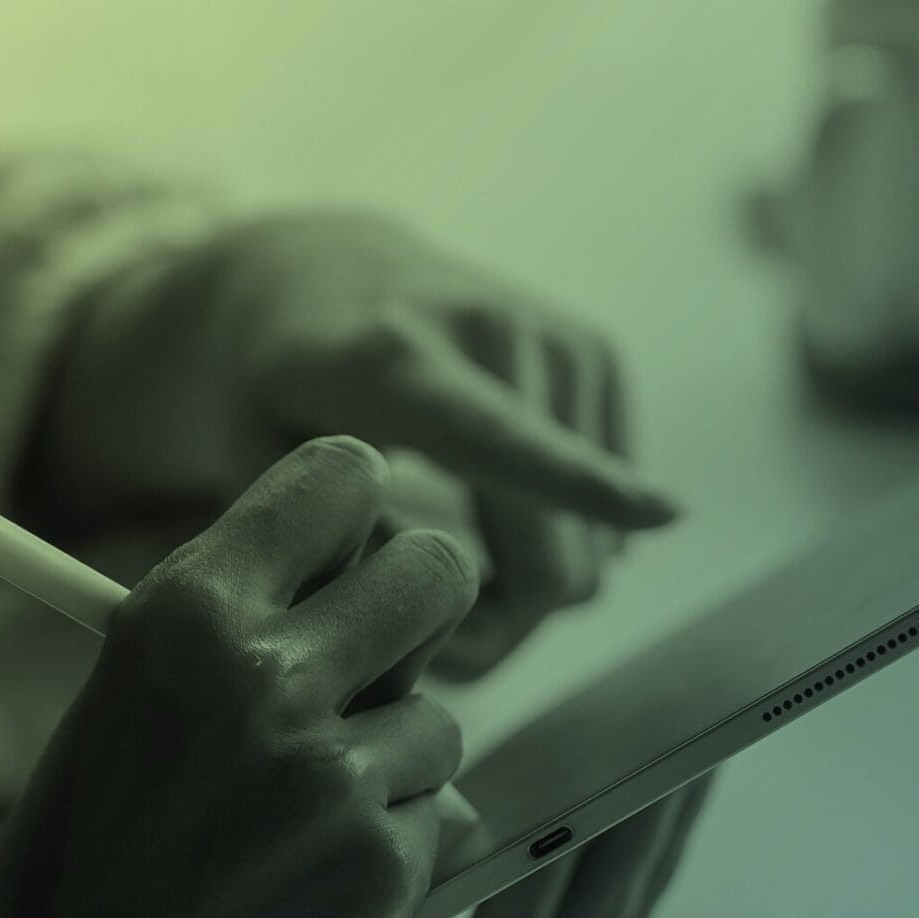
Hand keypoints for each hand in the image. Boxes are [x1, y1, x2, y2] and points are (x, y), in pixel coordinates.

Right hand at [0, 436, 480, 917]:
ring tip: (289, 824)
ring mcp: (331, 773)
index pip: (347, 474)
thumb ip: (252, 623)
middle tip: (375, 665)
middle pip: (438, 568)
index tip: (348, 556)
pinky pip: (439, 818)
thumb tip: (380, 565)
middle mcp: (266, 673)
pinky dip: (388, 852)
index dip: (356, 519)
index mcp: (188, 609)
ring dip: (390, 762)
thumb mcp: (134, 690)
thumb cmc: (86, 850)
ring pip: (443, 717)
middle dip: (417, 614)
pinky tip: (302, 891)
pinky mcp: (377, 865)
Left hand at [21, 211, 680, 676]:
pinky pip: (613, 503)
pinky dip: (569, 534)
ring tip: (458, 566)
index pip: (494, 435)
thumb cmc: (270, 389)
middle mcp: (488, 330)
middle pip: (555, 537)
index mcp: (387, 360)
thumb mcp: (254, 465)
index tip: (664, 512)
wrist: (316, 276)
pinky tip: (504, 520)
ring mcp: (552, 338)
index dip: (576, 482)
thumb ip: (337, 545)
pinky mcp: (594, 354)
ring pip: (597, 536)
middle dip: (511, 618)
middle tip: (436, 641)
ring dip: (537, 579)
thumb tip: (458, 601)